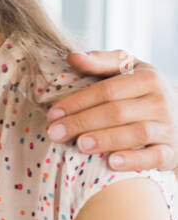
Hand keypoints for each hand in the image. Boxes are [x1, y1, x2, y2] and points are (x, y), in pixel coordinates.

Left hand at [47, 51, 177, 171]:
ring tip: (80, 145)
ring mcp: (167, 127)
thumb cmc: (142, 91)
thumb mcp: (128, 69)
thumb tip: (72, 57)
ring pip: (136, 133)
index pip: (106, 90)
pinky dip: (134, 160)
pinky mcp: (171, 151)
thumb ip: (100, 61)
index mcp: (147, 79)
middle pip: (117, 112)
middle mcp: (160, 102)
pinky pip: (154, 157)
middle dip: (82, 122)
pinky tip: (111, 163)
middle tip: (56, 133)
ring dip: (106, 140)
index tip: (53, 114)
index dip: (77, 102)